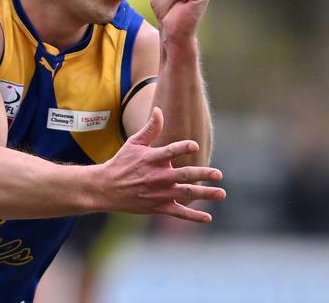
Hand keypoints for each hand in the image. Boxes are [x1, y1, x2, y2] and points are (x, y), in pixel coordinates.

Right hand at [97, 107, 224, 221]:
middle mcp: (157, 177)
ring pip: (185, 194)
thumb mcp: (134, 143)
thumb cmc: (123, 162)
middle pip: (183, 175)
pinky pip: (178, 213)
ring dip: (204, 194)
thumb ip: (151, 128)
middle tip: (218, 174)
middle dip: (202, 174)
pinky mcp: (158, 207)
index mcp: (152, 159)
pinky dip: (193, 216)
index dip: (182, 148)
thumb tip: (159, 110)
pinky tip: (208, 217)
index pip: (170, 152)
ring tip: (221, 193)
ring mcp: (159, 193)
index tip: (195, 145)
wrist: (107, 188)